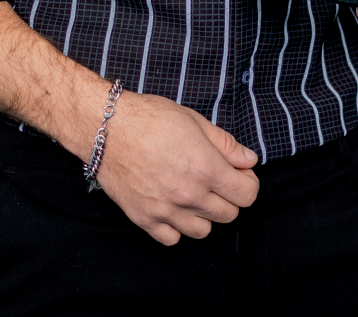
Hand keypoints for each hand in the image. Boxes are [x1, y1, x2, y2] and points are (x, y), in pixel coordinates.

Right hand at [96, 91, 259, 245]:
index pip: (247, 195)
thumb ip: (226, 145)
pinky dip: (176, 227)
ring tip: (192, 193)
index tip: (239, 174)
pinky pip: (173, 239)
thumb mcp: (195, 120)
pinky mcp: (145, 220)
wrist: (107, 128)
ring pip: (203, 232)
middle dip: (228, 197)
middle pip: (229, 215)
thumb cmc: (151, 118)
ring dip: (203, 215)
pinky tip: (171, 205)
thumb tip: (249, 161)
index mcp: (206, 168)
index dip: (248, 183)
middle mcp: (190, 195)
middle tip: (215, 180)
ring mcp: (167, 211)